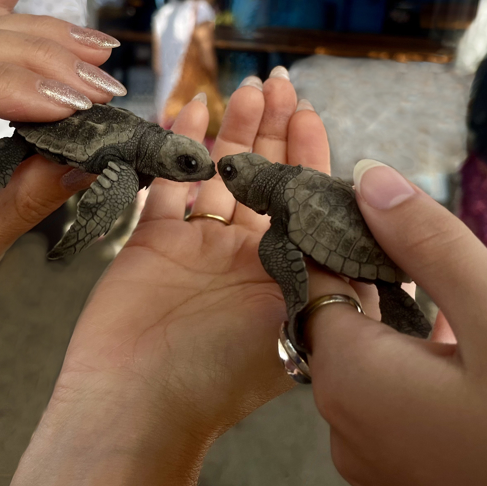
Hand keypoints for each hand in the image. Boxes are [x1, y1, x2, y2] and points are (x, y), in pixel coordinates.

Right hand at [2, 71, 360, 485]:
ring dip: (233, 130)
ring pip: (219, 175)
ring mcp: (198, 246)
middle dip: (272, 130)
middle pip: (262, 179)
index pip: (302, 201)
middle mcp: (244, 256)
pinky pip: (170, 185)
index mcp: (280, 273)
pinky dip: (181, 149)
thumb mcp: (290, 320)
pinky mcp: (154, 240)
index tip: (309, 112)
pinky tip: (193, 112)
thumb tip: (351, 217)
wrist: (135, 401)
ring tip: (249, 89)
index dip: (307, 155)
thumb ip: (319, 265)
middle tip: (279, 84)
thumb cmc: (218, 372)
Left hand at [305, 161, 486, 485]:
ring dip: (394, 323)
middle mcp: (343, 420)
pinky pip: (389, 401)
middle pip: (338, 324)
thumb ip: (428, 245)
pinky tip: (450, 348)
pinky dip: (411, 365)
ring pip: (367, 363)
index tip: (346, 205)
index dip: (327, 241)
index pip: (313, 285)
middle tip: (399, 241)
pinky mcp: (402, 475)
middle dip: (366, 278)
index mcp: (348, 377)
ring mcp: (370, 456)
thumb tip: (370, 178)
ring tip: (427, 287)